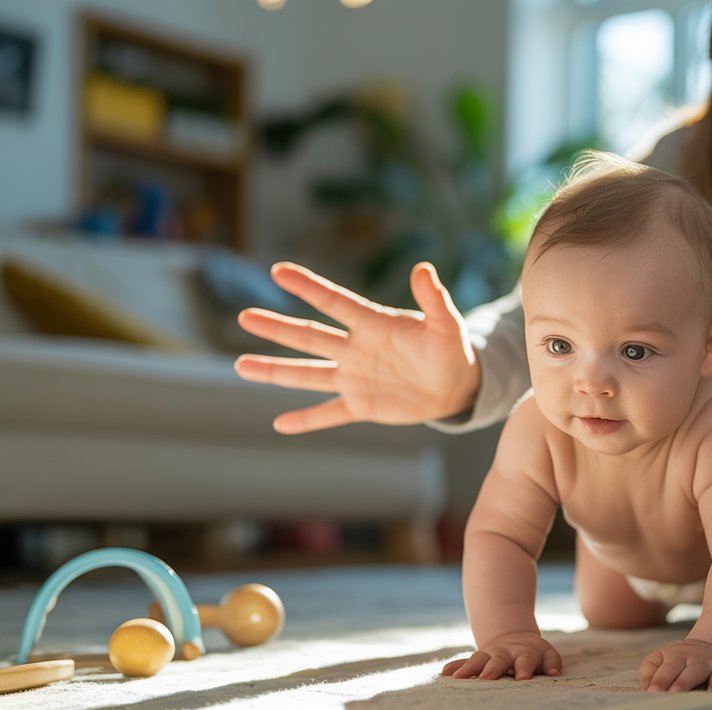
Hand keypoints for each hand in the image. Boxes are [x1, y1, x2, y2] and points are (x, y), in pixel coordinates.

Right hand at [233, 262, 479, 432]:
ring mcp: (354, 378)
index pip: (335, 302)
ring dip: (275, 370)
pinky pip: (329, 413)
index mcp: (373, 324)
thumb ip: (433, 299)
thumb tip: (423, 269)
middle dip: (277, 328)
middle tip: (244, 316)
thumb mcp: (446, 324)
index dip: (308, 286)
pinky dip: (307, 421)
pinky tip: (279, 424)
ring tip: (241, 365)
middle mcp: (355, 349)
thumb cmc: (451, 348)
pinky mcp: (362, 405)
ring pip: (307, 373)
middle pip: (309, 336)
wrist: (457, 384)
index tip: (279, 270)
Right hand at [441, 633, 561, 680]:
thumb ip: (552, 663)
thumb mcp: (547, 655)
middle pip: (498, 661)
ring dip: (468, 669)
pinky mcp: (477, 660)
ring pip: (478, 660)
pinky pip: (464, 662)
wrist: (515, 640)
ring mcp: (489, 656)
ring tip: (459, 678)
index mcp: (525, 654)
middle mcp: (505, 654)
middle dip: (492, 669)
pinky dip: (455, 667)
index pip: (525, 661)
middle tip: (487, 678)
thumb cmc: (535, 655)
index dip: (524, 669)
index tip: (522, 678)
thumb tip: (555, 673)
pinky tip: (445, 674)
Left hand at [639, 639, 711, 692]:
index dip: (654, 678)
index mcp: (670, 655)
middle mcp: (687, 657)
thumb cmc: (684, 662)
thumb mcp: (665, 660)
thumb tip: (645, 688)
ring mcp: (706, 662)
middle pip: (674, 666)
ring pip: (695, 670)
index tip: (650, 691)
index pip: (657, 665)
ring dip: (686, 681)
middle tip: (659, 693)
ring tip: (678, 693)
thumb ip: (651, 672)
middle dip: (666, 679)